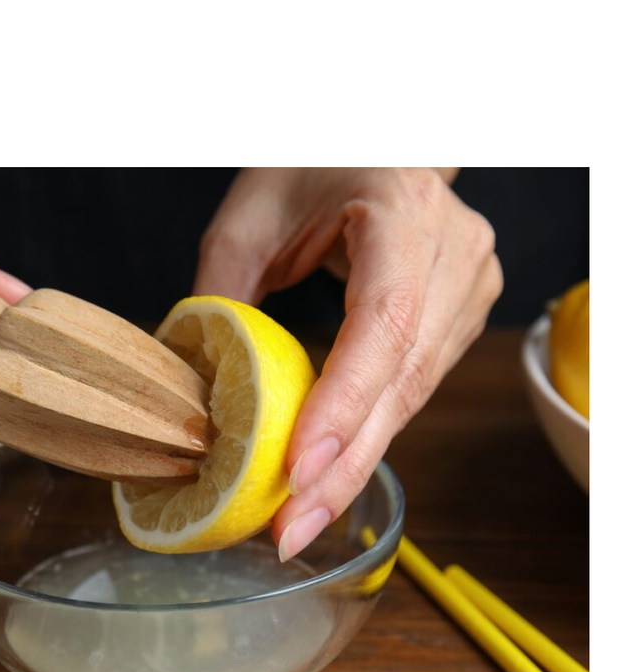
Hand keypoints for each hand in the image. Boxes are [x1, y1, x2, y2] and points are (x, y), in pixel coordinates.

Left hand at [194, 167, 502, 560]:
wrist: (378, 141)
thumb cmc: (312, 162)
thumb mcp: (249, 213)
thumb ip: (222, 289)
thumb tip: (202, 381)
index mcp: (403, 209)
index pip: (384, 321)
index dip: (343, 402)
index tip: (297, 469)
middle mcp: (454, 251)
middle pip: (403, 377)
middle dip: (343, 464)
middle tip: (290, 529)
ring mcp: (468, 285)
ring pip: (412, 395)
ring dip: (355, 462)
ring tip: (299, 519)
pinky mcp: (458, 315)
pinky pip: (411, 388)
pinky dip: (367, 434)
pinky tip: (327, 474)